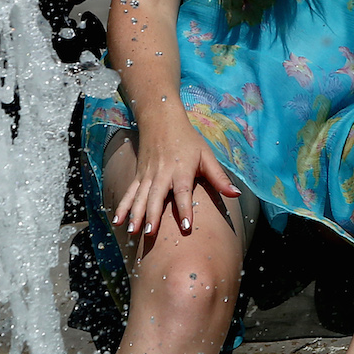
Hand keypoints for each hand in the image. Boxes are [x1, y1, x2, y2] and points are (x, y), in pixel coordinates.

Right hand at [111, 127, 240, 240]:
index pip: (183, 192)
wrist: (161, 119)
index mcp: (181, 170)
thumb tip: (236, 194)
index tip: (185, 226)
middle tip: (151, 234)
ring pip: (139, 197)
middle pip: (156, 197)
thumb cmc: (188, 139)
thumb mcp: (206, 155)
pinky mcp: (138, 176)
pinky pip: (129, 193)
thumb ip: (219, 177)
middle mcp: (162, 174)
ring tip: (132, 231)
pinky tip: (117, 221)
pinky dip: (122, 207)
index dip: (184, 209)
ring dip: (135, 214)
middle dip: (153, 216)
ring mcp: (147, 175)